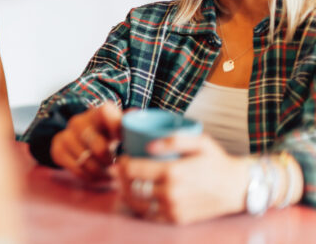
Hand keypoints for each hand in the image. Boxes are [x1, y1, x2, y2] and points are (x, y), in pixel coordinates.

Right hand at [50, 102, 121, 179]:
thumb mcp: (117, 127)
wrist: (78, 138)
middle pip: (99, 148)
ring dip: (101, 173)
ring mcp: (66, 136)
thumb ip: (127, 123)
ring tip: (110, 174)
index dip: (117, 128)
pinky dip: (89, 177)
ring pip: (86, 162)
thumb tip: (136, 115)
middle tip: (117, 166)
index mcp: (97, 113)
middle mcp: (79, 122)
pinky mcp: (57, 150)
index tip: (122, 141)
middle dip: (110, 161)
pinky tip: (97, 176)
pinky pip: (76, 169)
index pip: (106, 112)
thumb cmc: (105, 133)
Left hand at [116, 133, 247, 223]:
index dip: (122, 163)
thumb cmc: (217, 161)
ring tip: (125, 183)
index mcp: (173, 172)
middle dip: (121, 178)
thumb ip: (173, 139)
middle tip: (119, 170)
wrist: (238, 188)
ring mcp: (173, 209)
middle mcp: (171, 193)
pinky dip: (139, 206)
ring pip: (137, 203)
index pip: (133, 170)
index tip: (122, 157)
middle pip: (131, 187)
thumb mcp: (200, 141)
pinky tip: (137, 197)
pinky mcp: (177, 219)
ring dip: (126, 193)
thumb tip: (147, 145)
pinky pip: (150, 215)